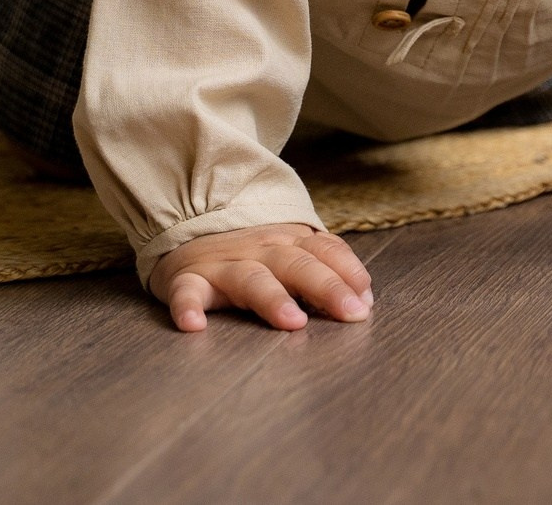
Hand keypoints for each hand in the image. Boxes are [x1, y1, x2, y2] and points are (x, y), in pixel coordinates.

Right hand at [147, 223, 373, 332]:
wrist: (185, 224)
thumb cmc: (251, 250)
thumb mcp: (290, 249)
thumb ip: (326, 268)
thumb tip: (365, 302)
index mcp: (289, 242)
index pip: (325, 251)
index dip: (348, 273)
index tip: (366, 301)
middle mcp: (260, 250)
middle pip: (297, 264)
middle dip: (326, 287)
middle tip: (351, 312)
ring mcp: (223, 264)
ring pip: (251, 278)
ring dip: (272, 298)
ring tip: (293, 321)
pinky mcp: (187, 279)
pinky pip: (186, 292)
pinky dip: (188, 307)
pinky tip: (194, 326)